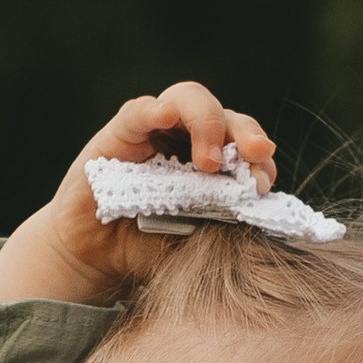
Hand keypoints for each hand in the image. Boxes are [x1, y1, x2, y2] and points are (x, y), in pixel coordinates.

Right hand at [0, 79, 279, 308]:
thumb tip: (265, 208)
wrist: (97, 262)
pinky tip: (165, 116)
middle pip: (226, 116)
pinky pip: (140, 111)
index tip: (265, 184)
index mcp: (214, 163)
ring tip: (209, 160)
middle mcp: (187, 139)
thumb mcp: (198, 241)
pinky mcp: (120, 133)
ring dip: (207, 123)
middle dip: (245, 133)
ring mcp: (154, 131)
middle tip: (254, 157)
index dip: (260, 161)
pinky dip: (155, 111)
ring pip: (189, 100)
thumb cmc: (149, 249)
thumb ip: (228, 220)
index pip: (246, 148)